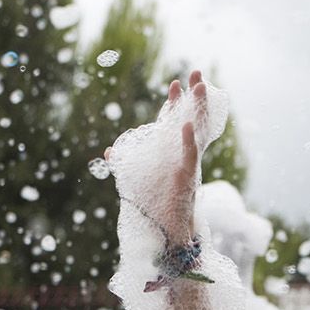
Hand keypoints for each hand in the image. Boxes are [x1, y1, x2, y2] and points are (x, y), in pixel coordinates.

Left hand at [106, 70, 225, 245]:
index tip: (174, 83)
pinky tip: (185, 125)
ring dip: (199, 109)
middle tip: (196, 73)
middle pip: (193, 120)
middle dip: (195, 96)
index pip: (175, 123)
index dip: (175, 104)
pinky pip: (190, 158)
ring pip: (199, 132)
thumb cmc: (155, 209)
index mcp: (173, 155)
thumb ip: (125, 163)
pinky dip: (188, 142)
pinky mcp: (187, 181)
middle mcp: (184, 157)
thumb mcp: (135, 180)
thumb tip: (109, 149)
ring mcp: (188, 166)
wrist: (167, 236)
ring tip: (200, 87)